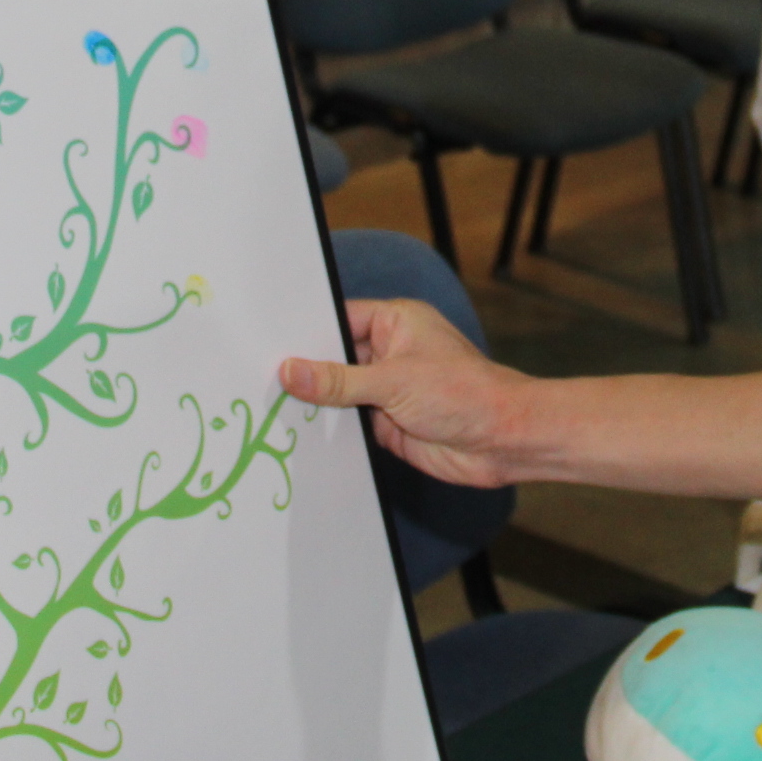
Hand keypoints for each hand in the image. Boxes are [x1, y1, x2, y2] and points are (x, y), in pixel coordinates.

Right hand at [280, 296, 534, 486]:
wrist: (503, 440)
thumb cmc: (464, 393)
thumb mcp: (392, 381)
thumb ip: (338, 381)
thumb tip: (292, 371)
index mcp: (396, 323)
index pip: (340, 319)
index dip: (307, 332)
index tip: (268, 342)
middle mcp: (391, 353)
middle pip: (335, 359)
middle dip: (306, 371)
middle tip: (258, 379)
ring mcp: (389, 391)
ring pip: (340, 395)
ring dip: (317, 405)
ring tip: (267, 408)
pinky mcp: (389, 425)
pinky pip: (349, 426)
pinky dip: (330, 432)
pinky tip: (296, 436)